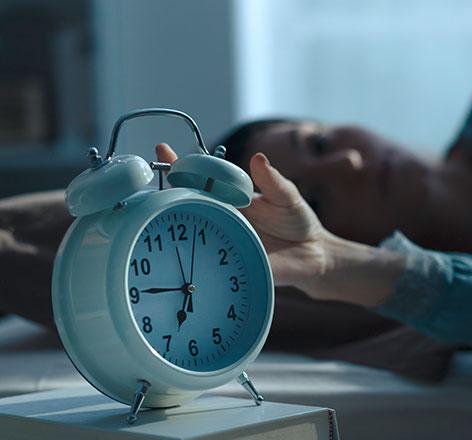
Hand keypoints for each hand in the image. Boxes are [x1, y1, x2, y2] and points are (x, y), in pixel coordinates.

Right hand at [155, 143, 334, 295]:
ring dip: (174, 219)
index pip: (203, 177)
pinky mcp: (227, 263)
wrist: (313, 254)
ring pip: (190, 230)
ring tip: (158, 207)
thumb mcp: (286, 196)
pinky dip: (192, 255)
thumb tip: (258, 158)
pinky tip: (178, 249)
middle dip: (168, 190)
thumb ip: (272, 180)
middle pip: (188, 202)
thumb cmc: (297, 220)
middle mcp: (221, 216)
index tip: (163, 149)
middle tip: (158, 181)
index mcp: (231, 196)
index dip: (182, 164)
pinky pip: (206, 260)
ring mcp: (222, 239)